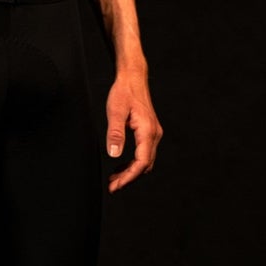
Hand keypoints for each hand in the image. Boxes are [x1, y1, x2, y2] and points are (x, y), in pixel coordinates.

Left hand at [103, 69, 161, 192]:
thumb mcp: (115, 111)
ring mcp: (153, 133)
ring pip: (144, 160)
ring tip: (113, 180)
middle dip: (129, 178)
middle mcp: (154, 134)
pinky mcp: (149, 132)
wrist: (133, 77)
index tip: (116, 186)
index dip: (129, 177)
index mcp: (147, 131)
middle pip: (144, 165)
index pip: (141, 162)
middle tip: (112, 187)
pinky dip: (132, 163)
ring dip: (130, 172)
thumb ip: (115, 133)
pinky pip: (143, 153)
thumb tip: (115, 155)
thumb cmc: (123, 92)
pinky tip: (119, 166)